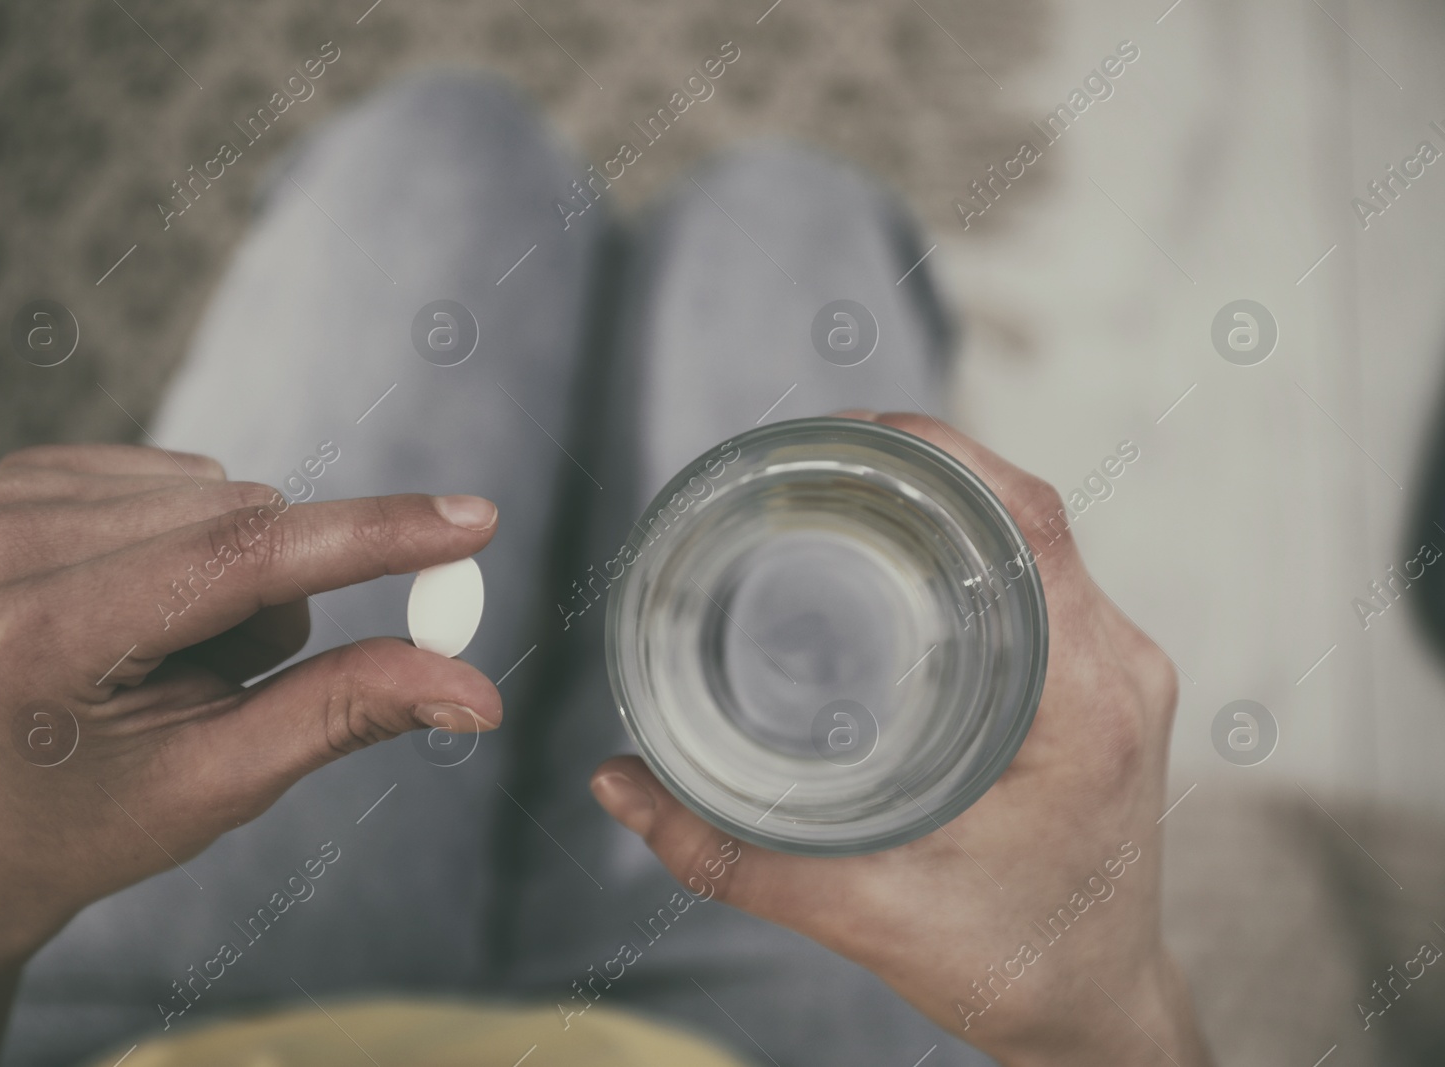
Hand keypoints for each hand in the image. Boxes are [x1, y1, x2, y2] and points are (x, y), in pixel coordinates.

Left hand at [0, 444, 501, 1065]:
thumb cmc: (104, 811)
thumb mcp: (230, 778)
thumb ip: (349, 710)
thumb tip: (476, 689)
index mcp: (43, 642)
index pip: (242, 558)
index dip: (371, 536)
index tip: (475, 521)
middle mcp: (10, 551)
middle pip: (249, 522)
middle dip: (279, 597)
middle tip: (224, 679)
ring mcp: (9, 501)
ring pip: (228, 494)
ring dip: (239, 574)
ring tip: (172, 652)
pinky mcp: (26, 476)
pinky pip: (192, 476)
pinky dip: (200, 542)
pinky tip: (148, 606)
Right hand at [591, 413, 1211, 1066]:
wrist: (1095, 1014)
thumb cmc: (1011, 967)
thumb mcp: (861, 912)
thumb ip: (728, 854)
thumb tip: (618, 783)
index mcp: (1084, 705)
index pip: (1027, 528)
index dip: (942, 458)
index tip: (846, 435)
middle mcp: (1119, 669)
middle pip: (1029, 514)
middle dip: (925, 465)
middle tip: (816, 457)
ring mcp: (1122, 671)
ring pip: (1038, 539)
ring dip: (951, 499)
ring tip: (848, 487)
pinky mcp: (1107, 683)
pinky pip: (1044, 578)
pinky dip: (974, 543)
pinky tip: (904, 548)